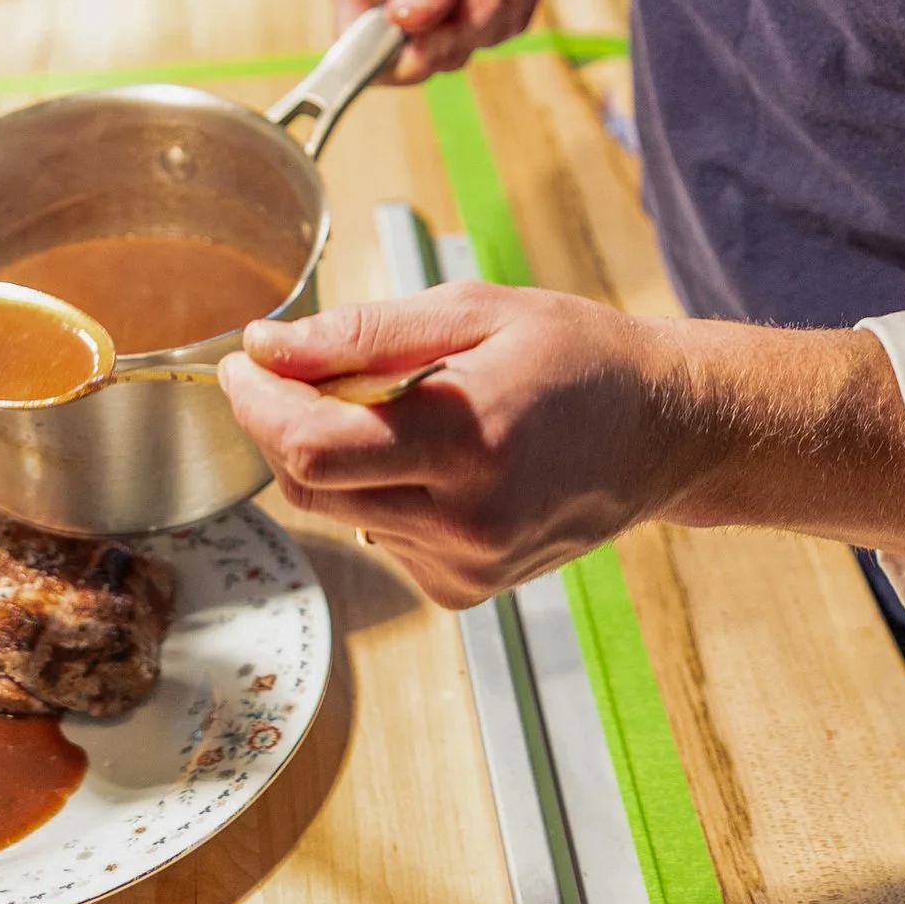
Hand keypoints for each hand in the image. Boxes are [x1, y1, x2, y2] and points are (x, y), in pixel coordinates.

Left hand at [219, 286, 904, 607]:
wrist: (663, 433)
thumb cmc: (577, 356)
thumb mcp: (474, 312)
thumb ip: (362, 335)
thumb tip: (267, 347)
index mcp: (467, 440)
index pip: (312, 448)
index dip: (257, 406)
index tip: (241, 365)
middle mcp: (465, 520)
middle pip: (307, 490)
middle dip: (282, 429)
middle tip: (297, 373)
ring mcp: (466, 566)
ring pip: (339, 514)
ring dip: (338, 458)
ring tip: (405, 409)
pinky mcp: (464, 591)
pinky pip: (379, 538)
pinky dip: (381, 493)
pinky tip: (438, 461)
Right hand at [328, 0, 544, 83]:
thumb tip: (407, 22)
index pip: (351, 45)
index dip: (383, 59)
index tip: (424, 44)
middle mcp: (392, 3)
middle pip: (425, 55)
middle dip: (469, 6)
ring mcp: (440, 16)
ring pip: (476, 39)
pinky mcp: (481, 17)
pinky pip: (510, 25)